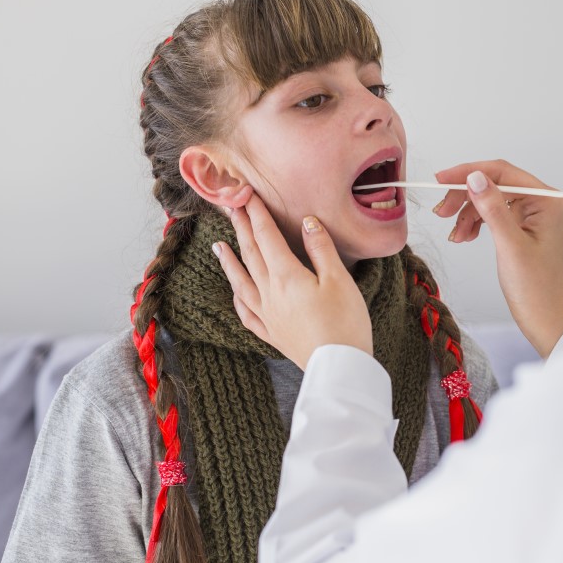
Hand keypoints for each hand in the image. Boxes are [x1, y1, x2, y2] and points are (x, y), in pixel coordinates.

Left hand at [213, 193, 372, 369]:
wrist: (339, 368)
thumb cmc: (345, 322)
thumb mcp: (339, 279)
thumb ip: (321, 248)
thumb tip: (307, 222)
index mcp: (287, 275)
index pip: (266, 236)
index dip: (256, 213)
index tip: (247, 194)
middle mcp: (270, 293)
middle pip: (251, 254)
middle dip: (240, 228)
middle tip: (229, 208)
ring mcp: (268, 315)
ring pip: (241, 282)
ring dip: (229, 261)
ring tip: (217, 246)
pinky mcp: (272, 333)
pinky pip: (246, 312)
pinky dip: (238, 297)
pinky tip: (236, 292)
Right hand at [435, 160, 562, 357]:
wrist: (544, 317)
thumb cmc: (536, 287)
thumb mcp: (510, 245)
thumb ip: (492, 208)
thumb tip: (474, 177)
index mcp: (546, 200)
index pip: (502, 172)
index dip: (469, 172)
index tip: (441, 179)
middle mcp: (540, 202)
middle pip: (493, 183)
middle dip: (464, 196)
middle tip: (441, 211)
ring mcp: (529, 214)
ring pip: (487, 199)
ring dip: (466, 213)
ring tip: (455, 235)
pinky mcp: (519, 226)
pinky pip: (490, 214)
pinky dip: (473, 223)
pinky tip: (464, 237)